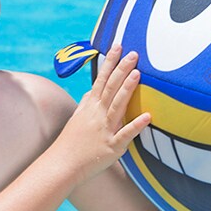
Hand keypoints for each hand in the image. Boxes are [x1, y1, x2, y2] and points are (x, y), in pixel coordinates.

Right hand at [55, 44, 150, 184]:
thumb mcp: (77, 118)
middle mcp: (97, 115)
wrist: (62, 164)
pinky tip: (148, 116)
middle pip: (110, 88)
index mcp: (91, 107)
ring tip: (138, 73)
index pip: (101, 79)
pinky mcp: (112, 146)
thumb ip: (86, 104)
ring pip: (117, 105)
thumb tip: (92, 91)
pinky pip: (126, 134)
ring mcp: (105, 130)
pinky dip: (136, 125)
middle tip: (134, 54)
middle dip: (122, 69)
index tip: (118, 46)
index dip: (110, 62)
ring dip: (127, 89)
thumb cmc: (71, 142)